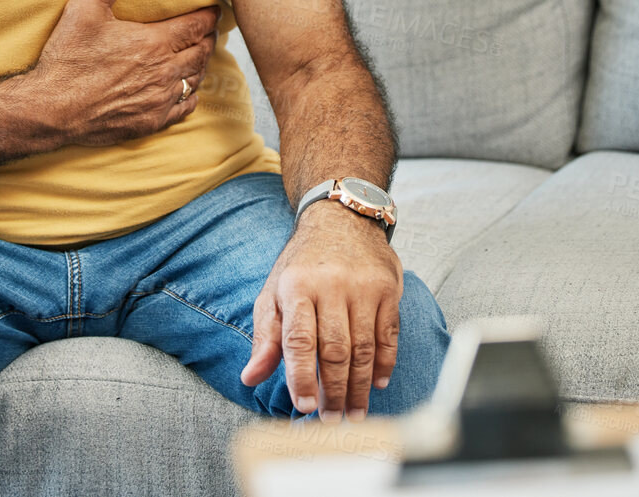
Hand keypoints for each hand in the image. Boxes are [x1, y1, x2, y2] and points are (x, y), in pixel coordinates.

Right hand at [25, 0, 217, 146]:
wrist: (52, 109)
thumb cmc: (68, 59)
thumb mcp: (84, 11)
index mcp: (155, 42)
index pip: (196, 26)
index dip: (209, 16)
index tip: (214, 10)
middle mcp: (164, 71)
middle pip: (201, 52)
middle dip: (208, 39)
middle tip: (209, 31)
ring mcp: (159, 98)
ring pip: (195, 80)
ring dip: (200, 66)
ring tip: (199, 57)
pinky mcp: (151, 121)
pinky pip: (184, 108)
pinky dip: (190, 97)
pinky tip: (187, 92)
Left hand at [239, 200, 403, 421]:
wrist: (341, 219)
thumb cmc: (302, 265)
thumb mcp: (274, 293)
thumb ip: (266, 338)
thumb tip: (250, 377)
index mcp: (297, 287)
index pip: (298, 339)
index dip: (301, 376)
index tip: (304, 407)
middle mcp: (331, 285)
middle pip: (334, 349)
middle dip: (333, 391)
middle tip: (332, 419)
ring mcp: (363, 287)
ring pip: (362, 347)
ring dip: (360, 386)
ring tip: (354, 412)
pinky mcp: (387, 289)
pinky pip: (388, 334)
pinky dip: (384, 363)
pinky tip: (377, 383)